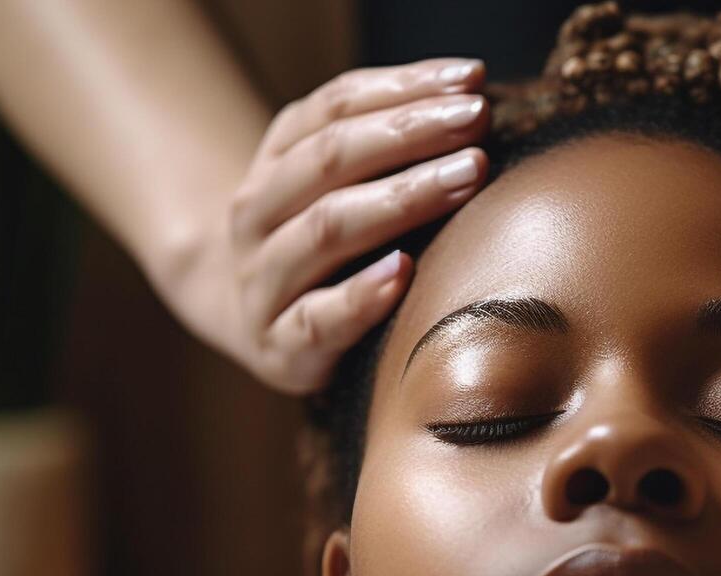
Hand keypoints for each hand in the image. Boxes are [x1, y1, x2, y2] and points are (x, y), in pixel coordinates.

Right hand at [158, 58, 490, 394]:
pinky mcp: (278, 348)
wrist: (245, 323)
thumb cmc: (319, 246)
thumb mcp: (335, 184)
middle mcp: (256, 213)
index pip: (335, 107)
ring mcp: (261, 280)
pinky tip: (404, 272)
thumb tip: (472, 96)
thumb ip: (389, 144)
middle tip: (475, 121)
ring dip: (399, 200)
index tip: (472, 81)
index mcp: (275, 159)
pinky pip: (316, 320)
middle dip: (408, 135)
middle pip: (328, 160)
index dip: (403, 88)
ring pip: (324, 231)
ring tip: (464, 179)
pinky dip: (360, 296)